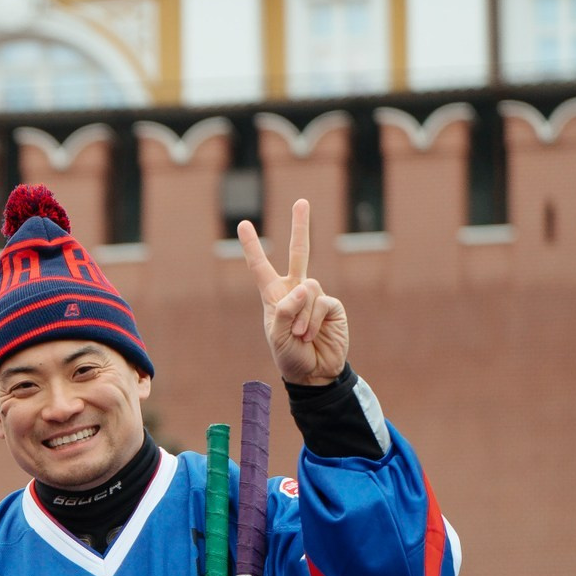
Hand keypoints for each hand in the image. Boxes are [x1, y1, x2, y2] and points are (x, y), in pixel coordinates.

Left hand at [236, 199, 348, 385]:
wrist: (314, 373)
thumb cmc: (290, 355)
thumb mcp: (276, 336)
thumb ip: (284, 311)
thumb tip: (303, 287)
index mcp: (274, 296)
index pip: (261, 266)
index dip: (252, 246)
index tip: (243, 224)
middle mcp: (296, 291)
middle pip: (300, 253)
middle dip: (301, 227)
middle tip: (302, 201)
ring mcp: (315, 296)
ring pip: (308, 289)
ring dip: (301, 315)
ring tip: (300, 335)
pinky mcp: (332, 306)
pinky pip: (321, 303)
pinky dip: (312, 320)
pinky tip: (311, 335)